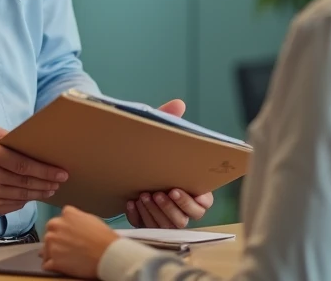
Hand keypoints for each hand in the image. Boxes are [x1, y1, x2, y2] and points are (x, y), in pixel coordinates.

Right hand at [0, 124, 67, 215]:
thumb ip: (10, 138)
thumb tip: (32, 145)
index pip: (24, 165)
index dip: (45, 171)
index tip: (61, 173)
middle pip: (25, 183)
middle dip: (46, 183)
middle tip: (60, 182)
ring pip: (20, 196)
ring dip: (38, 194)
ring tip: (50, 189)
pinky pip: (10, 206)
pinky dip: (23, 201)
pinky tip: (31, 196)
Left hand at [40, 206, 118, 278]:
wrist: (108, 255)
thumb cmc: (104, 238)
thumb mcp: (91, 219)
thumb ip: (77, 218)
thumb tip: (71, 224)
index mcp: (67, 214)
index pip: (59, 220)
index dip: (64, 229)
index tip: (69, 235)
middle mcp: (56, 226)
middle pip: (49, 232)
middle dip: (56, 239)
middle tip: (66, 247)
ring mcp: (53, 243)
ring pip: (45, 248)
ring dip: (52, 253)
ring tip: (65, 258)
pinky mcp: (53, 260)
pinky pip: (46, 264)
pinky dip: (52, 266)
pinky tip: (60, 266)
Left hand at [124, 99, 212, 228]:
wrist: (127, 158)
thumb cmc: (152, 148)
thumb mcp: (159, 133)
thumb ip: (169, 120)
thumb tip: (178, 104)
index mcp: (194, 189)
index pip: (202, 205)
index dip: (191, 201)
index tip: (174, 188)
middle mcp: (181, 207)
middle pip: (184, 220)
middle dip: (170, 208)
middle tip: (157, 193)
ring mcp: (164, 217)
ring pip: (166, 225)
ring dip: (155, 213)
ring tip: (143, 195)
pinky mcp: (147, 222)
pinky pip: (145, 227)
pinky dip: (139, 217)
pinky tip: (131, 203)